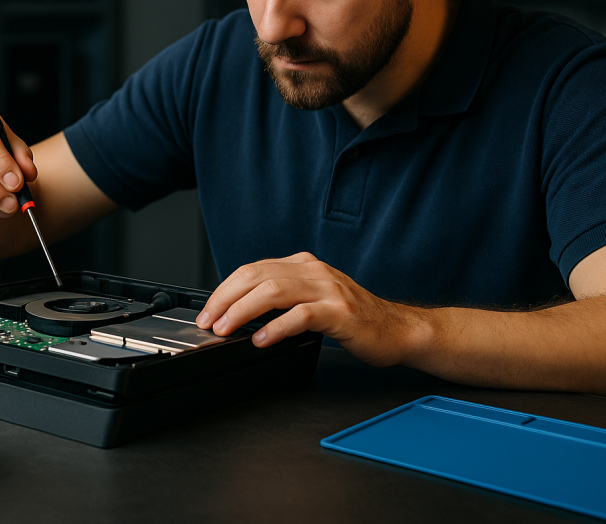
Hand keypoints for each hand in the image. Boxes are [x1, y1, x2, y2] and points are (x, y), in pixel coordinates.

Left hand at [195, 252, 423, 367]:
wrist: (397, 330)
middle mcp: (314, 272)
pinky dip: (275, 327)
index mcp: (304, 266)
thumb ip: (284, 298)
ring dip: (242, 311)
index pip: (252, 269)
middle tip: (209, 321)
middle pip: (256, 276)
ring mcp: (328, 290)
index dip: (224, 290)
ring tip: (226, 329)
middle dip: (225, 299)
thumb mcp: (313, 300)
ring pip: (273, 291)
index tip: (208, 310)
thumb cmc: (353, 320)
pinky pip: (300, 315)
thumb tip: (240, 313)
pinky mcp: (340, 312)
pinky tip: (260, 339)